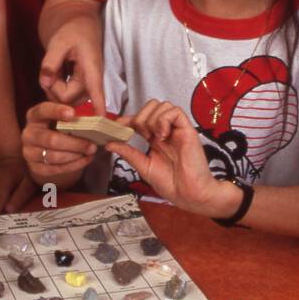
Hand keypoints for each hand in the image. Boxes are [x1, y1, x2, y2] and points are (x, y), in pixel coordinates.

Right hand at [21, 102, 98, 184]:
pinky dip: (73, 165)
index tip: (72, 113)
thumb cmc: (58, 128)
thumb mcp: (61, 118)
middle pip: (51, 140)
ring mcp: (29, 152)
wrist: (47, 149)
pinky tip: (85, 159)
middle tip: (92, 145)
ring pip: (53, 156)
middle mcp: (28, 134)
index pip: (42, 111)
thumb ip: (72, 116)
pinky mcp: (35, 167)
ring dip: (75, 155)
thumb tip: (94, 116)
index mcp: (34, 116)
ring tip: (90, 152)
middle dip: (74, 143)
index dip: (56, 111)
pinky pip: (55, 169)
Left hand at [39, 15, 105, 111]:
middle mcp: (91, 83)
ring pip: (62, 100)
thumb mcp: (58, 42)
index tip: (102, 124)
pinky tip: (56, 73)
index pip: (96, 92)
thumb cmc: (72, 31)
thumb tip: (44, 82)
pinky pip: (61, 97)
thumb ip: (50, 62)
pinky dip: (54, 87)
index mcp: (91, 70)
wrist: (78, 26)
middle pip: (66, 99)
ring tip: (55, 67)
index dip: (98, 108)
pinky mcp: (78, 90)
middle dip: (53, 87)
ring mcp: (85, 88)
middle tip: (49, 68)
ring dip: (53, 87)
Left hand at [108, 101, 235, 215]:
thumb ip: (128, 153)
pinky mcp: (187, 130)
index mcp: (155, 139)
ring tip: (156, 138)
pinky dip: (164, 120)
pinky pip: (174, 112)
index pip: (140, 118)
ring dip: (152, 119)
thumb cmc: (171, 184)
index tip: (117, 125)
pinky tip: (163, 135)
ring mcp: (176, 130)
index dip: (128, 118)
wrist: (188, 194)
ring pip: (162, 105)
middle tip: (142, 135)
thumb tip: (110, 144)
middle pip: (151, 106)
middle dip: (140, 117)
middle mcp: (165, 132)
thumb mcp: (143, 167)